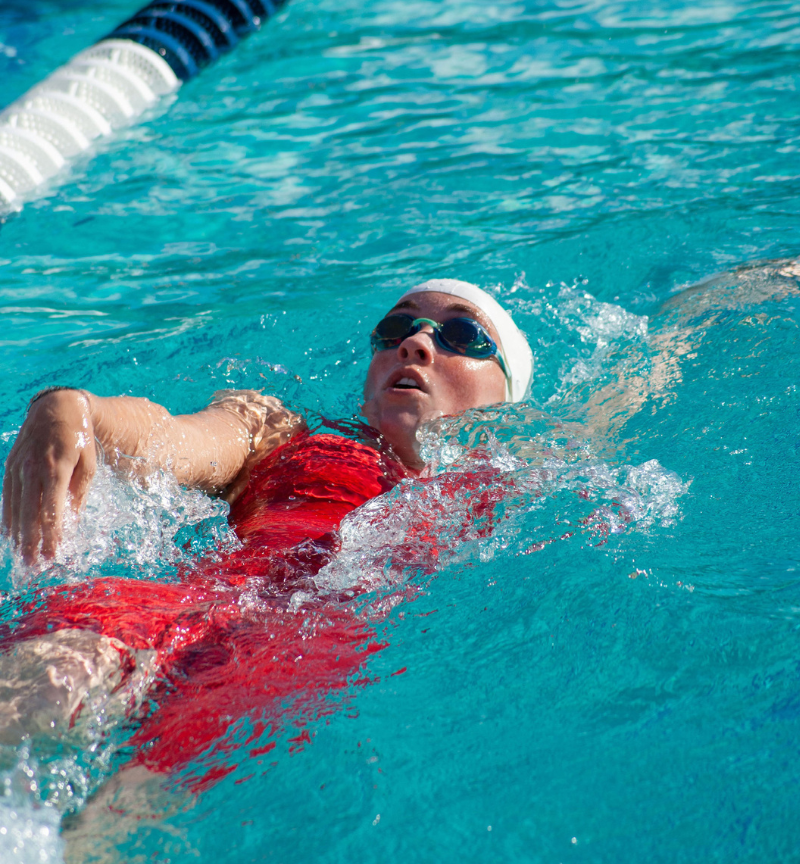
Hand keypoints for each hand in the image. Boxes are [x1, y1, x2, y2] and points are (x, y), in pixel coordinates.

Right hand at [2, 390, 96, 563]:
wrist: (57, 408)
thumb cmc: (79, 439)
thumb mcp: (88, 466)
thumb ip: (78, 495)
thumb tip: (72, 523)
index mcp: (57, 468)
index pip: (52, 509)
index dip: (52, 534)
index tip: (55, 554)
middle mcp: (33, 469)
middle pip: (30, 512)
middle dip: (33, 541)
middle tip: (35, 565)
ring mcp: (18, 467)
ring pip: (16, 507)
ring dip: (19, 534)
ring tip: (23, 556)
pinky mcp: (10, 466)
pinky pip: (7, 496)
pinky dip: (8, 517)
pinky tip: (10, 534)